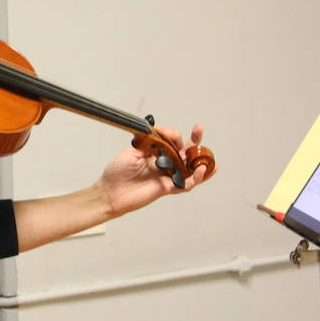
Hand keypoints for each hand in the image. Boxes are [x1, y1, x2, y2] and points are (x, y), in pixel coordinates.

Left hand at [99, 123, 213, 217]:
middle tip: (199, 128)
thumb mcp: (133, 151)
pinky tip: (203, 170)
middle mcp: (164, 164)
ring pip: (190, 169)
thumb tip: (162, 135)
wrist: (110, 192)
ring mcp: (167, 176)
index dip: (173, 135)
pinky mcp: (168, 188)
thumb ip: (150, 143)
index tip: (168, 134)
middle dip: (195, 141)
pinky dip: (197, 178)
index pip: (171, 141)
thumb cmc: (117, 172)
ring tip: (209, 155)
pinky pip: (186, 184)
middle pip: (185, 152)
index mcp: (156, 153)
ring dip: (202, 162)